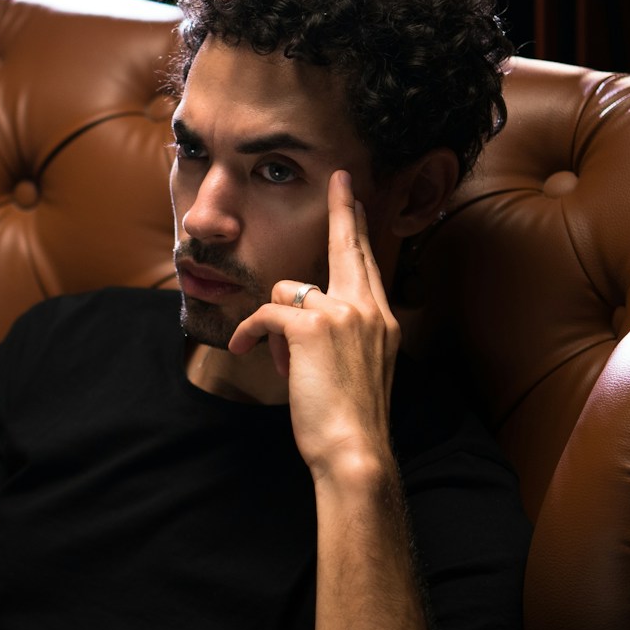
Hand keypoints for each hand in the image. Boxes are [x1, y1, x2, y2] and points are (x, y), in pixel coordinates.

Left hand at [227, 170, 400, 480]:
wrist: (355, 449)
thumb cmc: (351, 420)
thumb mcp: (359, 370)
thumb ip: (345, 337)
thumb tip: (304, 320)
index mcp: (382, 320)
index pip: (367, 264)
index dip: (359, 230)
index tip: (356, 200)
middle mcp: (368, 309)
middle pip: (348, 247)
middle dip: (344, 210)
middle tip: (341, 180)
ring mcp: (343, 314)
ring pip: (289, 289)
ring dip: (274, 324)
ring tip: (283, 362)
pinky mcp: (312, 326)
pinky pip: (266, 313)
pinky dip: (251, 332)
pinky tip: (247, 349)